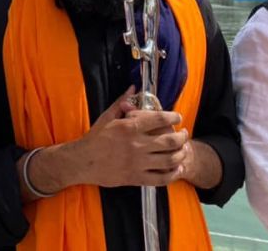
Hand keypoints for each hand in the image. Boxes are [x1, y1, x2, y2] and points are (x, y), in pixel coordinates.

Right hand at [55, 86, 189, 187]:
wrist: (83, 161)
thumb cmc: (95, 138)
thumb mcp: (107, 116)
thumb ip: (122, 102)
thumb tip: (133, 89)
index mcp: (129, 127)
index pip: (159, 119)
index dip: (173, 117)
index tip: (178, 117)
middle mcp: (136, 145)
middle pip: (170, 140)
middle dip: (182, 136)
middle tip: (184, 133)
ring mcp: (138, 163)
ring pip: (169, 159)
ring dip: (181, 154)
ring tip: (184, 149)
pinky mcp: (136, 178)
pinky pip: (161, 178)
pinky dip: (173, 174)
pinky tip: (178, 168)